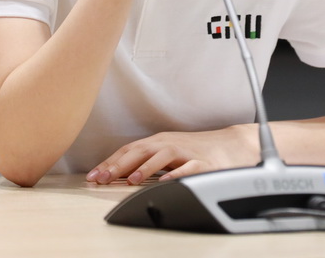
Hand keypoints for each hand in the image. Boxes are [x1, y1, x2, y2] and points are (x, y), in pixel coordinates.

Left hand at [85, 124, 256, 184]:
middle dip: (119, 165)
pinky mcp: (204, 163)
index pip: (129, 150)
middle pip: (141, 150)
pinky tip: (167, 182)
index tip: (93, 175)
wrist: (231, 145)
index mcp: (159, 141)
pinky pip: (189, 168)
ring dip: (146, 167)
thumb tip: (117, 175)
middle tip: (102, 178)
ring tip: (131, 180)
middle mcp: (170, 143)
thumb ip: (145, 161)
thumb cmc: (196, 150)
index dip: (110, 162)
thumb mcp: (167, 152)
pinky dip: (178, 174)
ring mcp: (187, 152)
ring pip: (163, 156)